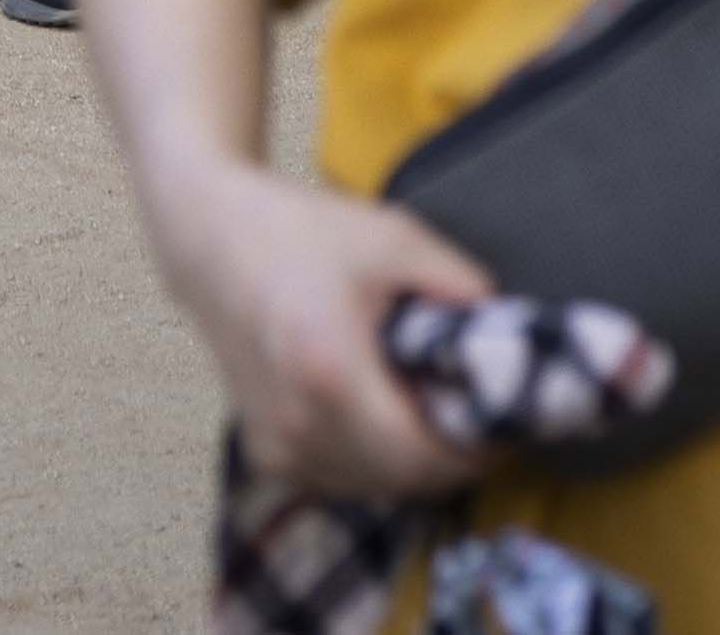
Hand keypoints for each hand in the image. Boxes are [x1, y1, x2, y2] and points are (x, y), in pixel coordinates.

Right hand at [136, 157, 494, 503]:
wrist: (210, 239)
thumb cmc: (302, 232)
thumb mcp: (393, 237)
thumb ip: (460, 284)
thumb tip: (509, 334)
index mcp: (331, 372)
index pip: (423, 455)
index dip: (473, 451)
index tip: (500, 424)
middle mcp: (299, 422)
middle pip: (403, 480)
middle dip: (449, 459)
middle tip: (477, 422)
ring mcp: (278, 444)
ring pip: (373, 486)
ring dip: (412, 465)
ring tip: (432, 415)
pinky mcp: (267, 451)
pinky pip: (342, 478)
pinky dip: (373, 462)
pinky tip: (383, 418)